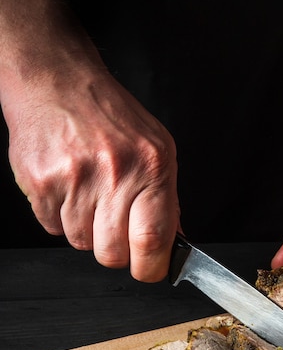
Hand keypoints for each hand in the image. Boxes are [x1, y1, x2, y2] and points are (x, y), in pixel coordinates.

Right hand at [4, 68, 179, 281]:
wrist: (56, 81)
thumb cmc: (109, 115)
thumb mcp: (156, 149)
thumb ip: (167, 199)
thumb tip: (174, 244)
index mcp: (150, 167)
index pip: (153, 240)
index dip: (150, 267)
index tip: (148, 268)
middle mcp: (114, 173)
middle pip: (113, 254)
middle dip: (114, 250)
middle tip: (112, 224)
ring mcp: (74, 179)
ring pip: (81, 244)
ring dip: (85, 228)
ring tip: (87, 192)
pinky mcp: (41, 184)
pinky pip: (52, 228)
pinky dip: (59, 216)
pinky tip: (67, 186)